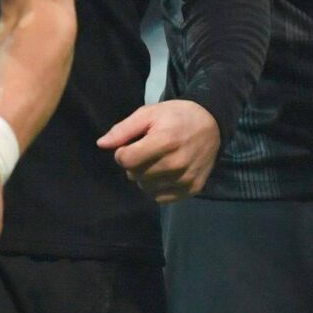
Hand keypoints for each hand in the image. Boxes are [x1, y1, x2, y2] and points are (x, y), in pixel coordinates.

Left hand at [97, 99, 220, 202]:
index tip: (133, 144)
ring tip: (156, 161)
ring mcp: (185, 179)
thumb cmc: (175, 116)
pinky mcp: (192, 189)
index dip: (123, 152)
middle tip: (147, 150)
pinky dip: (157, 187)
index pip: (127, 160)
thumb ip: (124, 129)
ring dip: (145, 176)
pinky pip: (161, 198)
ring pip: (146, 188)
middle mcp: (176, 164)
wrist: (211, 123)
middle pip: (135, 175)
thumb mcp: (149, 113)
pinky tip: (164, 173)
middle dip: (134, 164)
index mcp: (165, 141)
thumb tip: (101, 144)